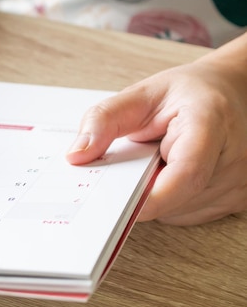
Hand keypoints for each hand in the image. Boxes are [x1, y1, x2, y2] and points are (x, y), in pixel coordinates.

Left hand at [66, 57, 246, 224]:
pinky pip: (190, 214)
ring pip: (180, 211)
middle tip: (136, 163)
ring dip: (159, 196)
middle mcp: (234, 156)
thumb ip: (103, 121)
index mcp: (210, 122)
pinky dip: (173, 201)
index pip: (186, 173)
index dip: (152, 197)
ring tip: (162, 161)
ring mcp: (241, 182)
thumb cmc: (188, 94)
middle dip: (143, 190)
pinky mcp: (239, 199)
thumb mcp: (139, 96)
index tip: (121, 206)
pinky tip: (173, 174)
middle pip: (176, 197)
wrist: (231, 92)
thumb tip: (77, 155)